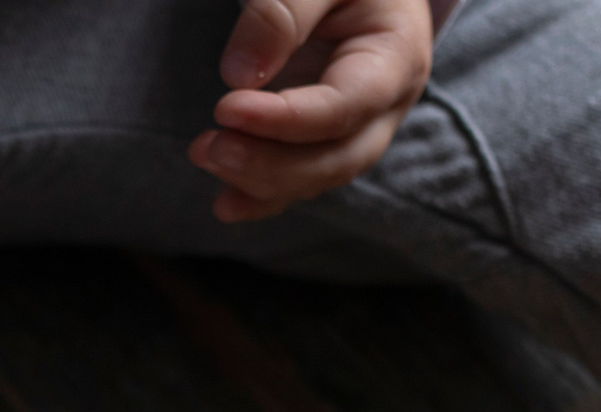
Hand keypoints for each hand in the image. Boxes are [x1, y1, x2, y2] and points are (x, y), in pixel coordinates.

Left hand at [189, 0, 433, 223]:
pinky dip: (264, 195)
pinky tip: (225, 204)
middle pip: (337, 158)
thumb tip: (239, 75)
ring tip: (204, 154)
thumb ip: (285, 11)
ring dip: (260, 181)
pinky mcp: (329, 136)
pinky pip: (303, 178)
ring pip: (319, 176)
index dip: (285, 119)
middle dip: (271, 164)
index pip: (345, 106)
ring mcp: (361, 126)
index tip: (226, 108)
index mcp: (397, 55)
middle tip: (209, 147)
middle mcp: (387, 103)